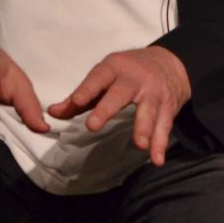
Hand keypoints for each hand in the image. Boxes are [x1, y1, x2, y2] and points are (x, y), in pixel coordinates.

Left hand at [48, 46, 190, 167]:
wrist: (171, 63)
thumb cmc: (128, 73)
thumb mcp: (105, 77)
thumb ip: (79, 98)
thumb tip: (53, 112)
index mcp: (114, 68)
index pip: (98, 78)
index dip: (87, 89)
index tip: (75, 101)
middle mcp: (134, 79)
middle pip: (120, 94)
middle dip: (107, 109)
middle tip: (92, 126)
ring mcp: (153, 93)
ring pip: (149, 111)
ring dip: (144, 128)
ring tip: (140, 145)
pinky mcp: (168, 107)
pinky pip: (164, 126)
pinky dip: (161, 143)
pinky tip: (157, 159)